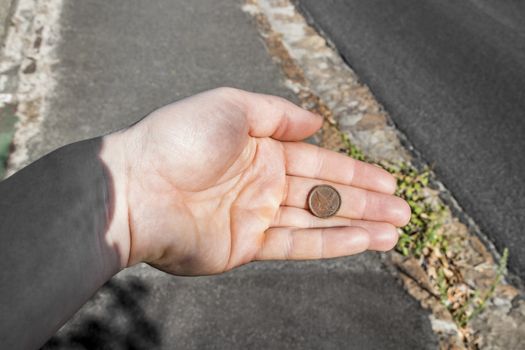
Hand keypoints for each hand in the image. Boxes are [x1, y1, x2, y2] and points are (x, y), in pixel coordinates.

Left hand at [105, 88, 409, 275]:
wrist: (136, 187)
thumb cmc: (178, 140)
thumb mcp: (232, 106)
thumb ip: (277, 115)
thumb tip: (315, 123)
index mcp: (261, 150)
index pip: (319, 162)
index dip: (355, 170)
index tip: (387, 180)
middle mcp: (262, 184)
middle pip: (325, 193)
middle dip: (366, 201)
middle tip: (402, 208)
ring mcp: (255, 215)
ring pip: (318, 221)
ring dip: (358, 224)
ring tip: (394, 229)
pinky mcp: (246, 245)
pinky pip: (297, 244)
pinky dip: (331, 244)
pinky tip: (361, 241)